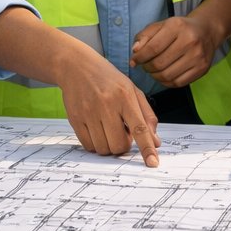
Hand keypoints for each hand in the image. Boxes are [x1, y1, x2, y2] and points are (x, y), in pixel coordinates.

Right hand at [56, 51, 160, 166]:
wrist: (77, 67)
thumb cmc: (109, 80)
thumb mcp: (133, 91)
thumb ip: (147, 116)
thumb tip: (155, 142)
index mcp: (125, 96)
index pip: (139, 128)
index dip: (146, 148)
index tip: (152, 163)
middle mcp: (106, 104)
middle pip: (119, 145)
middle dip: (123, 145)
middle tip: (121, 132)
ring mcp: (89, 112)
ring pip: (104, 148)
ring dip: (109, 145)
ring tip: (108, 128)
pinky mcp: (75, 119)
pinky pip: (88, 146)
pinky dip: (96, 143)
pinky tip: (97, 130)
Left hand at [130, 15, 217, 87]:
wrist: (206, 32)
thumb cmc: (179, 29)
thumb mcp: (161, 25)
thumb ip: (145, 36)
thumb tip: (135, 51)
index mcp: (177, 26)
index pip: (153, 48)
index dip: (140, 57)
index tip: (134, 60)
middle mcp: (190, 41)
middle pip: (159, 64)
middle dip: (146, 67)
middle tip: (144, 65)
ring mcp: (198, 56)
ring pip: (167, 76)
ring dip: (155, 76)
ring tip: (153, 70)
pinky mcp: (202, 69)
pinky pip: (178, 83)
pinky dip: (166, 82)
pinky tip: (164, 74)